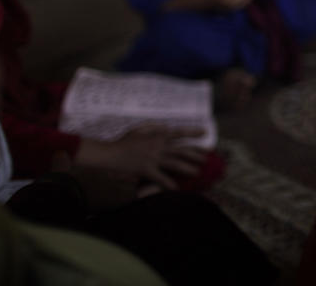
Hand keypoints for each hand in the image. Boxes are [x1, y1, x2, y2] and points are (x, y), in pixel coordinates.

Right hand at [75, 126, 208, 190]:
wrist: (108, 153)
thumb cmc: (123, 141)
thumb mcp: (138, 129)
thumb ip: (153, 127)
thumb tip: (166, 127)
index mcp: (157, 136)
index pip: (179, 133)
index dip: (192, 132)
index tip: (205, 133)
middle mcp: (157, 146)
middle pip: (181, 149)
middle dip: (195, 153)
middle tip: (206, 157)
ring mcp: (152, 158)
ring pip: (175, 163)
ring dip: (187, 168)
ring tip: (197, 172)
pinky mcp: (145, 170)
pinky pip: (160, 177)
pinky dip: (168, 183)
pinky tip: (176, 188)